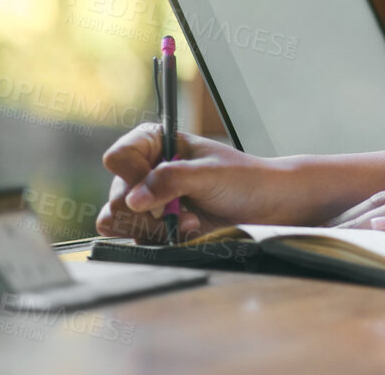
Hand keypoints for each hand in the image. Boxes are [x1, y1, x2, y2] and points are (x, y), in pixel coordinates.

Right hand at [94, 123, 311, 241]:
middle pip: (116, 196)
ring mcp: (150, 202)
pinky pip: (140, 240)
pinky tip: (191, 231)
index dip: (132, 175)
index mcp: (156, 144)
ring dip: (156, 228)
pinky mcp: (157, 228)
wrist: (268, 207)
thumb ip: (170, 180)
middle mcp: (146, 172)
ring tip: (190, 221)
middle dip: (148, 211)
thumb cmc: (245, 180)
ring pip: (122, 223)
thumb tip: (134, 199)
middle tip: (176, 210)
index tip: (156, 185)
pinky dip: (164, 240)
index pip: (118, 158)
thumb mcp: (209, 173)